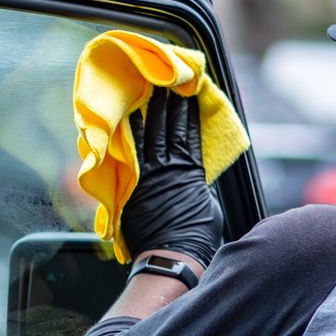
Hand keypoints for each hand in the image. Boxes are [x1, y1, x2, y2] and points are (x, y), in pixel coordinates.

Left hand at [120, 86, 222, 265]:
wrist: (174, 253)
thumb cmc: (196, 235)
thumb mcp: (206, 203)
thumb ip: (197, 184)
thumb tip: (192, 178)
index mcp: (191, 169)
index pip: (188, 131)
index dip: (187, 111)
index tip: (187, 93)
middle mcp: (169, 165)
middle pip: (167, 127)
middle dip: (167, 103)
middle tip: (166, 82)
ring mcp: (149, 172)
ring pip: (148, 133)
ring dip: (148, 111)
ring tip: (148, 90)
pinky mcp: (133, 183)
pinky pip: (130, 150)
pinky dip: (130, 132)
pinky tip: (128, 117)